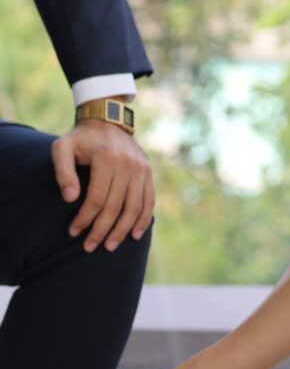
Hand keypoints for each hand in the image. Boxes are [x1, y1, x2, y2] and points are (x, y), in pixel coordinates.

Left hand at [52, 117, 154, 251]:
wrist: (107, 121)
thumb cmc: (80, 139)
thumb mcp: (62, 148)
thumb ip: (62, 172)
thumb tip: (70, 199)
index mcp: (107, 158)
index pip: (97, 198)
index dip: (85, 218)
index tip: (73, 232)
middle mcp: (128, 164)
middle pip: (116, 206)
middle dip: (102, 229)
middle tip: (90, 247)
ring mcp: (141, 168)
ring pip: (134, 207)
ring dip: (123, 230)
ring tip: (110, 246)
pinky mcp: (148, 172)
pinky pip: (149, 200)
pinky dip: (143, 219)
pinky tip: (135, 234)